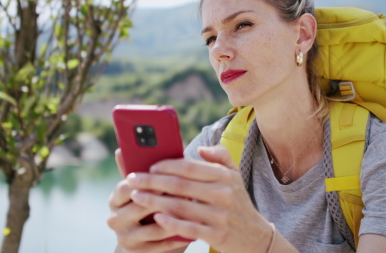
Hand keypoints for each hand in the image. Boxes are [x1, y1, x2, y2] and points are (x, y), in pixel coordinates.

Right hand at [107, 149, 189, 252]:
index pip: (127, 185)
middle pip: (140, 206)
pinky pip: (160, 245)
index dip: (149, 180)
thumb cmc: (155, 203)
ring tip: (194, 210)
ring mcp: (125, 237)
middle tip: (187, 191)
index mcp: (117, 197)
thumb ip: (146, 167)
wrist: (152, 238)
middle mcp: (115, 217)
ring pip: (153, 227)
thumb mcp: (151, 186)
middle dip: (164, 198)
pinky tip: (192, 231)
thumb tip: (126, 147)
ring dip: (175, 219)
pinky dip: (177, 237)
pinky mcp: (137, 252)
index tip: (168, 174)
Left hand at [127, 145, 273, 252]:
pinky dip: (170, 223)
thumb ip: (220, 156)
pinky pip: (188, 228)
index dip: (167, 165)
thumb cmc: (237, 200)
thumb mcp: (235, 175)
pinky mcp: (216, 236)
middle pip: (180, 185)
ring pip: (180, 207)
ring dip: (153, 201)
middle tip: (132, 179)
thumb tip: (200, 149)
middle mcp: (223, 194)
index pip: (190, 167)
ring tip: (136, 196)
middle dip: (152, 182)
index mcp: (225, 176)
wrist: (254, 235)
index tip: (149, 166)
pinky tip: (156, 217)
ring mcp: (220, 216)